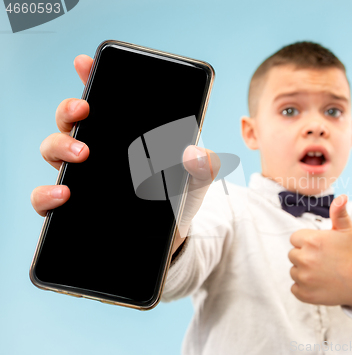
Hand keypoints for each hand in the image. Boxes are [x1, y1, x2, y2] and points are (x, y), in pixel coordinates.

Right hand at [30, 55, 219, 252]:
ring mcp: (86, 177)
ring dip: (58, 146)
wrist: (173, 235)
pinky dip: (46, 194)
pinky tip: (63, 194)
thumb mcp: (197, 177)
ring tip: (81, 154)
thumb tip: (193, 153)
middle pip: (71, 120)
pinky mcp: (77, 207)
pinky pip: (48, 198)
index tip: (85, 63)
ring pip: (53, 151)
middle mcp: (101, 150)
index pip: (104, 100)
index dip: (91, 77)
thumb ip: (204, 164)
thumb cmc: (181, 197)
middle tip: (84, 110)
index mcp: (127, 134)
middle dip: (70, 109)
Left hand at [288, 194, 351, 311]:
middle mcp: (304, 259)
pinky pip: (295, 288)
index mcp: (311, 241)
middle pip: (293, 255)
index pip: (295, 239)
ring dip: (304, 272)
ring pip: (294, 271)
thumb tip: (341, 197)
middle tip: (324, 260)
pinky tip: (320, 284)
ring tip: (324, 272)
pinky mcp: (304, 294)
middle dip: (305, 256)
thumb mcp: (348, 230)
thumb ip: (339, 212)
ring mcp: (304, 278)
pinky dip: (304, 288)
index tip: (321, 248)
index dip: (308, 242)